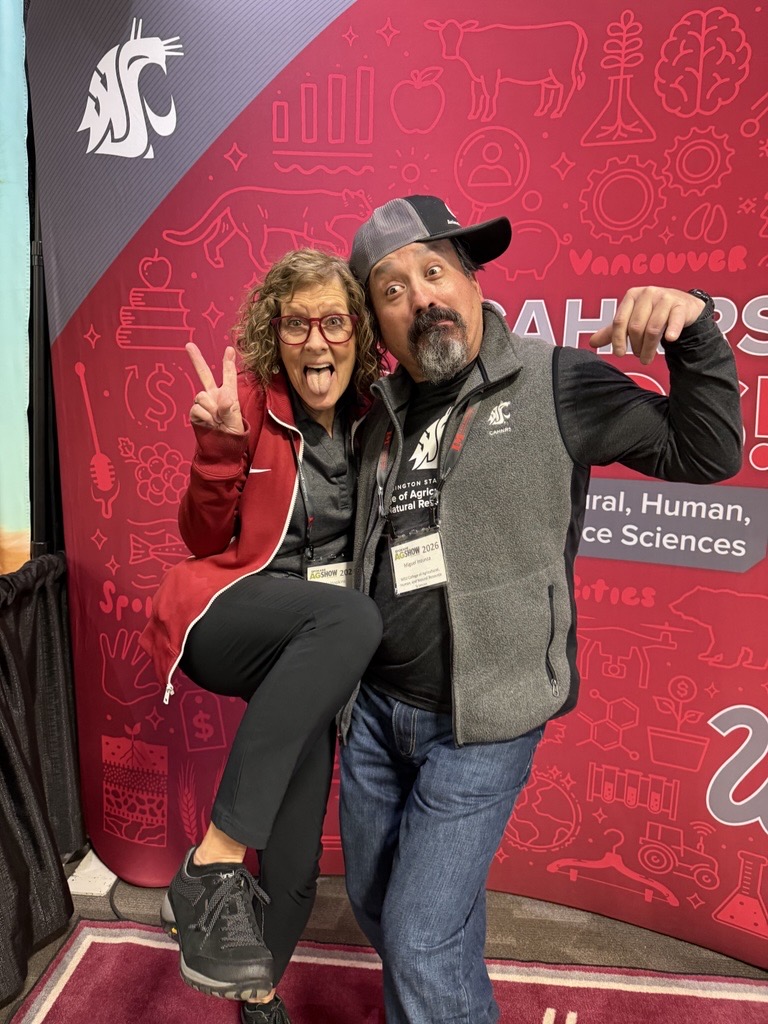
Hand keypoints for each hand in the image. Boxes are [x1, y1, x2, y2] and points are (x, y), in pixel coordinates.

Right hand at [186, 342, 244, 433]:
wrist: (221, 448)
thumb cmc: (232, 434)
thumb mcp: (235, 421)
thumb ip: (228, 408)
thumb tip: (220, 397)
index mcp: (228, 395)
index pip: (229, 377)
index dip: (228, 363)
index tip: (229, 349)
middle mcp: (214, 396)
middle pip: (204, 375)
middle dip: (197, 360)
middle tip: (189, 345)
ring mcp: (203, 403)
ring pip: (202, 396)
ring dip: (211, 409)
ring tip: (217, 420)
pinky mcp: (194, 412)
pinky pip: (197, 408)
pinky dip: (205, 416)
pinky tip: (210, 423)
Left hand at [588, 287, 705, 364]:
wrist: (682, 305)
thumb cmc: (653, 313)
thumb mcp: (632, 320)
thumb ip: (614, 331)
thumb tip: (592, 342)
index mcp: (632, 296)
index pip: (620, 321)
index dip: (617, 340)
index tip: (619, 354)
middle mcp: (647, 293)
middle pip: (636, 326)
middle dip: (636, 346)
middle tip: (639, 357)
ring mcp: (665, 298)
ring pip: (653, 328)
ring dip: (649, 348)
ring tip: (647, 359)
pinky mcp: (680, 305)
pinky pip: (674, 320)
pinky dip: (671, 331)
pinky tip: (670, 340)